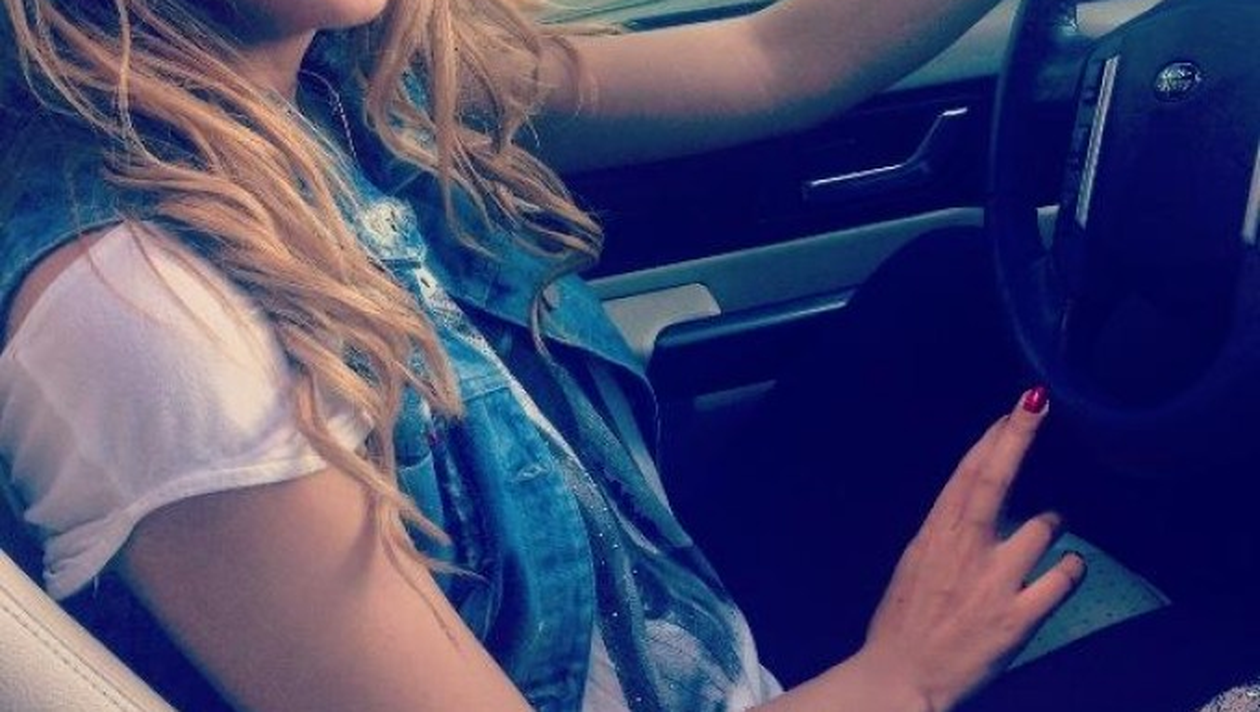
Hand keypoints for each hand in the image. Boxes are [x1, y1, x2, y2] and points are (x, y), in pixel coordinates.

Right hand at [855, 388, 1085, 711]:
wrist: (900, 677)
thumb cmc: (904, 623)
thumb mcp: (915, 565)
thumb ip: (946, 536)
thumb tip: (971, 507)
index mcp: (935, 535)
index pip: (967, 474)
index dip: (993, 439)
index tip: (1014, 409)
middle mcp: (965, 549)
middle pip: (995, 479)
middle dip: (1016, 436)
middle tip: (1036, 401)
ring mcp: (994, 580)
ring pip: (1041, 526)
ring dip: (1051, 521)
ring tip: (1048, 527)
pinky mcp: (1019, 616)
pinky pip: (1061, 578)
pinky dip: (1072, 567)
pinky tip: (1072, 566)